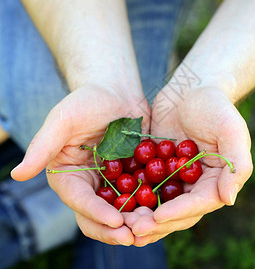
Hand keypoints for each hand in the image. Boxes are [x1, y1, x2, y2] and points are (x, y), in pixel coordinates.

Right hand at [11, 84, 149, 245]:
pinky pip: (143, 194)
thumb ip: (43, 146)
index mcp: (69, 176)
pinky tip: (166, 207)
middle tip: (137, 234)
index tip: (116, 221)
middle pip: (101, 215)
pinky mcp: (134, 175)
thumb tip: (17, 174)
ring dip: (137, 220)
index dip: (96, 214)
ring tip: (155, 224)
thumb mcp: (63, 119)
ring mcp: (114, 182)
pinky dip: (153, 203)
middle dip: (117, 228)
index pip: (79, 201)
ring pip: (124, 210)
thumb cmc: (86, 101)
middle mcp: (90, 185)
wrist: (115, 92)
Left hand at [124, 85, 252, 245]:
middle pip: (176, 211)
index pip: (198, 204)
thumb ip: (237, 164)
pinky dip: (131, 195)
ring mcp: (174, 177)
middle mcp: (194, 184)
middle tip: (133, 229)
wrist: (190, 89)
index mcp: (215, 180)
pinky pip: (143, 184)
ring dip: (141, 215)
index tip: (157, 218)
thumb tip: (228, 199)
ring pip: (157, 203)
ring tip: (121, 222)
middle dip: (156, 222)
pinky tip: (114, 201)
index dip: (178, 213)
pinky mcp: (156, 167)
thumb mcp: (231, 129)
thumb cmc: (214, 105)